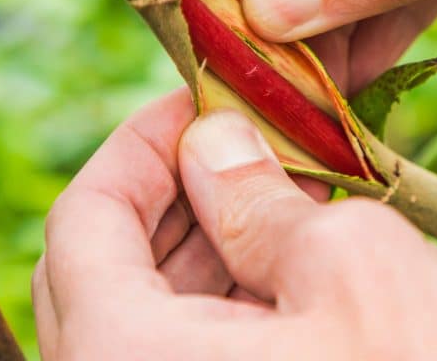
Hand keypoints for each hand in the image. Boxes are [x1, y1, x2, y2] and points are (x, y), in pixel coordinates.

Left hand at [34, 90, 436, 359]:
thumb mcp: (353, 267)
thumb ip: (259, 196)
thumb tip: (213, 142)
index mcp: (123, 357)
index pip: (83, 221)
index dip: (140, 144)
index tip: (202, 101)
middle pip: (107, 271)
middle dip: (178, 191)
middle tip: (248, 140)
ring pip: (153, 318)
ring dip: (210, 245)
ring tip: (284, 193)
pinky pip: (194, 357)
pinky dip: (233, 302)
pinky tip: (293, 264)